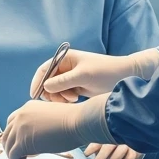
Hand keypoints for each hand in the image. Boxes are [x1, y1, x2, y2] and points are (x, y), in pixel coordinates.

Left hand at [2, 95, 110, 158]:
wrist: (78, 122)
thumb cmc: (72, 120)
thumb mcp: (51, 114)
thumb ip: (40, 121)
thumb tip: (38, 134)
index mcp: (28, 107)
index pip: (12, 121)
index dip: (14, 132)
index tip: (20, 141)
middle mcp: (20, 115)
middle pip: (6, 133)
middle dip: (11, 144)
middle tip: (18, 153)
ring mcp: (20, 129)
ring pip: (7, 145)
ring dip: (12, 154)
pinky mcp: (22, 143)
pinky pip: (12, 155)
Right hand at [34, 48, 158, 102]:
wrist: (124, 77)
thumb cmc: (105, 71)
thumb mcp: (83, 76)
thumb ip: (63, 81)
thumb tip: (45, 87)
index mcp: (65, 59)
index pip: (44, 70)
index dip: (38, 82)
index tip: (35, 95)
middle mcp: (65, 67)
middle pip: (47, 82)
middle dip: (51, 92)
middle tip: (63, 99)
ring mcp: (70, 78)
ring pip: (54, 91)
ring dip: (59, 97)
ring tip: (73, 99)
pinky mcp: (76, 88)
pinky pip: (63, 95)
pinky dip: (65, 99)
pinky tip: (76, 99)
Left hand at [85, 143, 143, 158]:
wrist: (131, 148)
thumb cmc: (112, 148)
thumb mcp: (103, 146)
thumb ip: (94, 148)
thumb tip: (82, 156)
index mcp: (107, 135)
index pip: (99, 139)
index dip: (92, 147)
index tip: (86, 155)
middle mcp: (118, 138)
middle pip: (110, 144)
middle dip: (102, 155)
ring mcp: (127, 144)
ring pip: (120, 152)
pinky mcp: (135, 152)